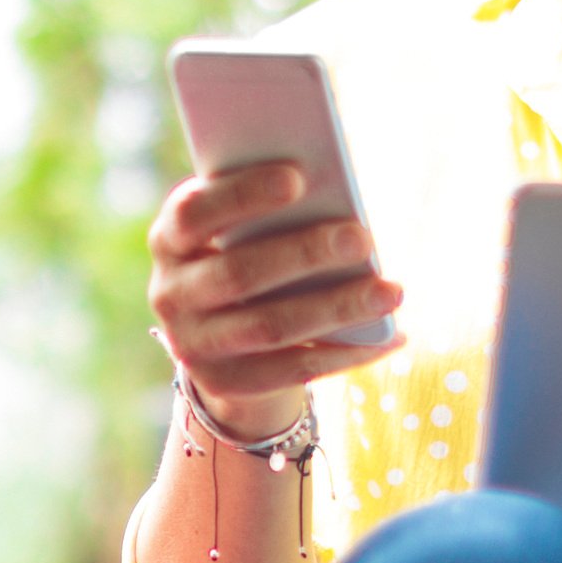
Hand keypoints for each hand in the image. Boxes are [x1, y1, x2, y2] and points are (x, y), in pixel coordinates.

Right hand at [146, 163, 404, 436]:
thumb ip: (270, 210)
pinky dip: (345, 353)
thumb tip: (337, 195)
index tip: (297, 179)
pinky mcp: (226, 383)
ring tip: (391, 292)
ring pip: (270, 327)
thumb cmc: (248, 253)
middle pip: (238, 273)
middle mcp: (170, 294)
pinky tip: (390, 338)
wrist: (222, 335)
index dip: (242, 195)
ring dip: (336, 308)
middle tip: (362, 239)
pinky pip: (292, 370)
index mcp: (170, 240)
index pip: (193, 213)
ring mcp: (194, 345)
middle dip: (304, 254)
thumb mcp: (243, 228)